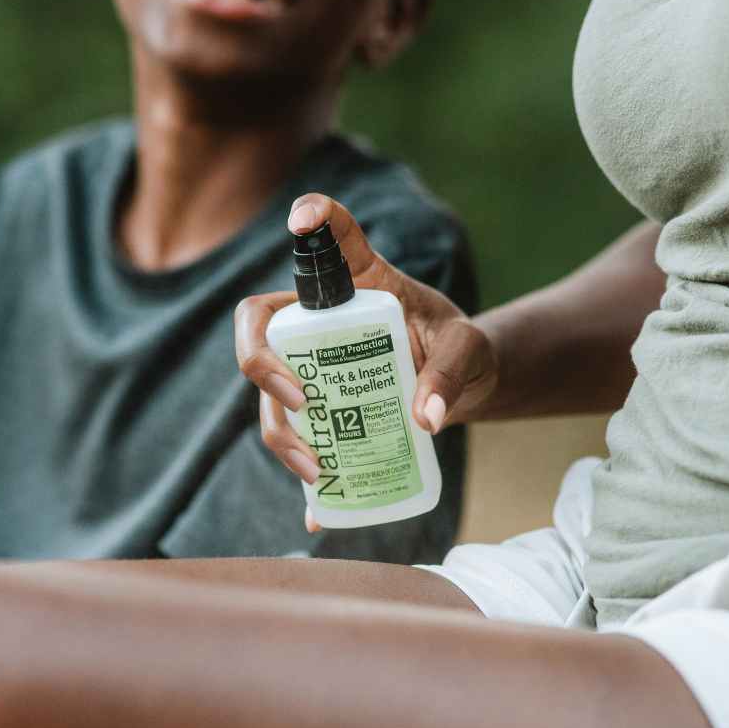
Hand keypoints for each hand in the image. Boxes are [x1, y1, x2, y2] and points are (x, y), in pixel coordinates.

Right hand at [235, 194, 498, 529]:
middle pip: (260, 328)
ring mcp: (310, 366)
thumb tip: (426, 418)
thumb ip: (453, 373)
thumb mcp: (468, 352)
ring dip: (279, 433)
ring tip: (318, 471)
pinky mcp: (317, 411)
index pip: (331, 240)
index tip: (303, 217)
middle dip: (261, 362)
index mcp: (360, 284)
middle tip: (302, 399)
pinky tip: (320, 510)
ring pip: (267, 395)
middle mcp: (320, 321)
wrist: (464, 386)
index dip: (313, 220)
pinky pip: (294, 440)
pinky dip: (305, 479)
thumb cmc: (462, 351)